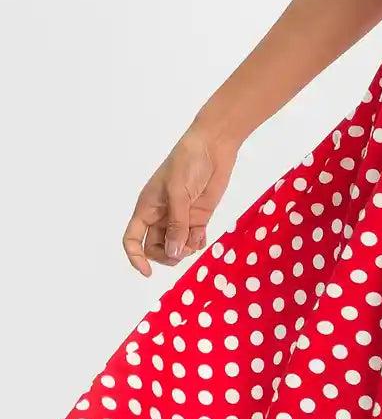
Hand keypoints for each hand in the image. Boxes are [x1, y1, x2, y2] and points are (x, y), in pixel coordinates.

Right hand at [121, 126, 239, 277]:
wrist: (213, 146)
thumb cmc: (188, 163)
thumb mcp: (178, 192)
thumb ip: (177, 224)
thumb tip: (174, 253)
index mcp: (147, 208)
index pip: (132, 239)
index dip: (136, 257)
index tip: (148, 272)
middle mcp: (161, 216)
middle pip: (155, 247)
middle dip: (167, 255)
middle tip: (182, 251)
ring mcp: (181, 217)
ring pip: (175, 246)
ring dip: (184, 250)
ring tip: (194, 240)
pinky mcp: (198, 216)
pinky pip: (193, 239)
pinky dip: (196, 244)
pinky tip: (202, 238)